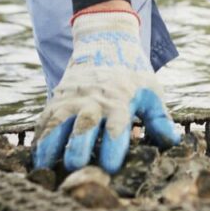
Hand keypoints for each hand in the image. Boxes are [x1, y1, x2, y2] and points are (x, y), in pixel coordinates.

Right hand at [32, 8, 181, 174]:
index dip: (114, 147)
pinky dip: (39, 137)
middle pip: (84, 125)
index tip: (111, 167)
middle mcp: (94, 100)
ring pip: (59, 122)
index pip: (117, 126)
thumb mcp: (151, 91)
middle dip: (79, 147)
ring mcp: (73, 99)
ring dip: (51, 145)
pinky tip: (35, 158)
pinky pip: (45, 119)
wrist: (105, 42)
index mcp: (119, 101)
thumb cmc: (132, 73)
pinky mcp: (57, 99)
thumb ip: (160, 119)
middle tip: (76, 167)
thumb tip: (174, 141)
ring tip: (45, 167)